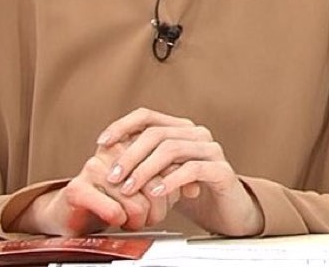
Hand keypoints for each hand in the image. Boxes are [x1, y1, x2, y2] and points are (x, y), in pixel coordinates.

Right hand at [12, 138, 179, 234]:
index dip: (170, 186)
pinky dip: (120, 220)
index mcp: (128, 143)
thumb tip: (194, 185)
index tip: (167, 199)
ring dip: (139, 219)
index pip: (164, 162)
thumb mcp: (145, 185)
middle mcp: (111, 151)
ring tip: (133, 220)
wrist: (73, 211)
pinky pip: (114, 210)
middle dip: (157, 208)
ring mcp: (94, 168)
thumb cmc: (112, 197)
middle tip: (151, 217)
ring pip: (136, 201)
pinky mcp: (78, 188)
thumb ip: (168, 179)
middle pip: (153, 183)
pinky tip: (116, 219)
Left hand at [97, 108, 263, 236]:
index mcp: (180, 128)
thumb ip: (141, 162)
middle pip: (156, 133)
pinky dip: (171, 180)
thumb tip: (105, 155)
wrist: (226, 213)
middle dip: (129, 154)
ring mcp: (210, 149)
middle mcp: (196, 133)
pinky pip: (193, 169)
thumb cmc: (190, 192)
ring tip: (129, 188)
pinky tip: (157, 193)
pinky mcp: (221, 169)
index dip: (122, 125)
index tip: (102, 142)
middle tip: (112, 176)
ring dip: (145, 169)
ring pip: (171, 148)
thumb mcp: (161, 174)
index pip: (147, 116)